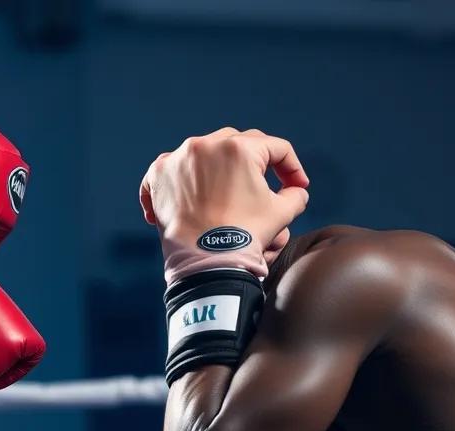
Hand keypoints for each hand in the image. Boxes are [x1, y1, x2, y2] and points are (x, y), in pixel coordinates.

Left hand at [139, 128, 309, 274]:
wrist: (205, 262)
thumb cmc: (244, 237)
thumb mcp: (282, 213)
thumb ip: (296, 195)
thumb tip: (296, 190)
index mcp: (240, 149)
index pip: (275, 148)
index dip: (291, 166)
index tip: (296, 184)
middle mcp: (206, 145)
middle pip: (238, 143)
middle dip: (254, 161)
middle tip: (262, 181)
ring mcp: (178, 158)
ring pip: (204, 151)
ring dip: (218, 165)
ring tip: (226, 185)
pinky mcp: (158, 175)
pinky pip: (169, 167)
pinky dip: (179, 177)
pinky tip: (185, 191)